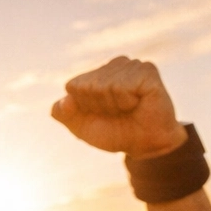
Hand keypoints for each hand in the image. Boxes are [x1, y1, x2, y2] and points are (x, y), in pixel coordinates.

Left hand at [51, 56, 187, 158]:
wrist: (143, 144)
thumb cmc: (113, 132)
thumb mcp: (80, 126)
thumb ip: (63, 113)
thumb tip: (63, 101)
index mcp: (94, 75)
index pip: (72, 86)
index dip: (82, 107)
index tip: (98, 114)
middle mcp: (112, 66)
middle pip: (87, 86)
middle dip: (98, 107)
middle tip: (116, 113)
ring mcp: (131, 65)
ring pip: (105, 86)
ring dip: (114, 105)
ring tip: (128, 109)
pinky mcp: (147, 70)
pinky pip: (124, 86)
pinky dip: (127, 102)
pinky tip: (138, 103)